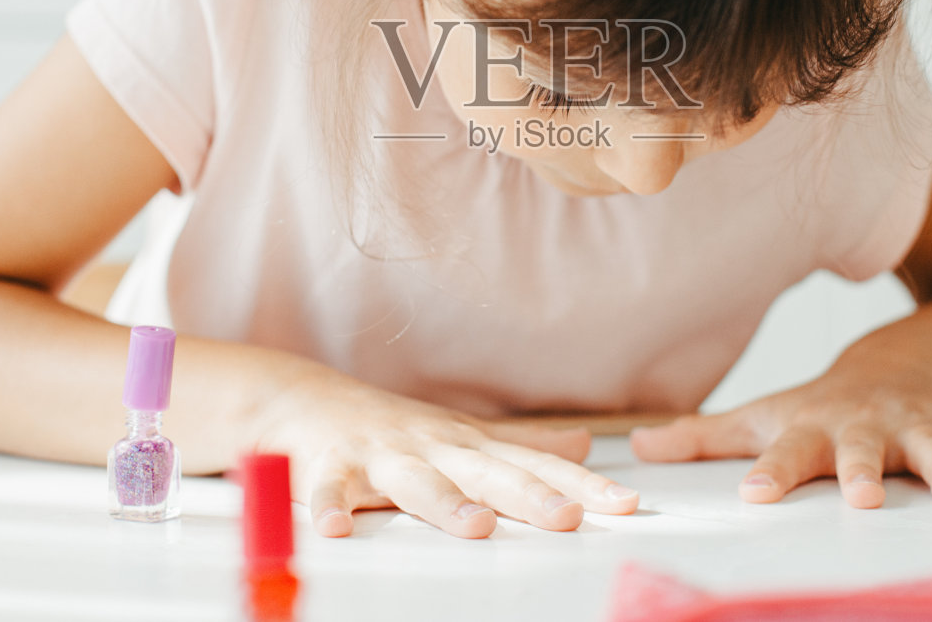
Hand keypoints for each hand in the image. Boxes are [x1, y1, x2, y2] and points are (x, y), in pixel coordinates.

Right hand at [250, 370, 639, 537]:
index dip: (581, 486)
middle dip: (529, 496)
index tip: (624, 505)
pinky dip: (329, 506)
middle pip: (487, 474)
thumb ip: (522, 445)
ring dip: (445, 503)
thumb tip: (583, 447)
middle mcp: (433, 448)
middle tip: (567, 518)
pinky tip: (336, 530)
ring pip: (417, 482)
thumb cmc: (394, 426)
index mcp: (468, 446)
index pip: (535, 467)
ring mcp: (383, 456)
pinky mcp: (330, 466)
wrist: (306, 400)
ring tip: (476, 527)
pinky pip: (328, 489)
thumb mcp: (463, 435)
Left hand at [627, 354, 931, 507]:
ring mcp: (918, 429)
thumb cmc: (821, 407)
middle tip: (862, 497)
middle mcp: (866, 429)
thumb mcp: (762, 416)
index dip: (769, 474)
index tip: (753, 496)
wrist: (900, 365)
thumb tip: (636, 450)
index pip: (784, 455)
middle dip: (860, 472)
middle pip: (860, 451)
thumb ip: (703, 439)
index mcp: (815, 430)